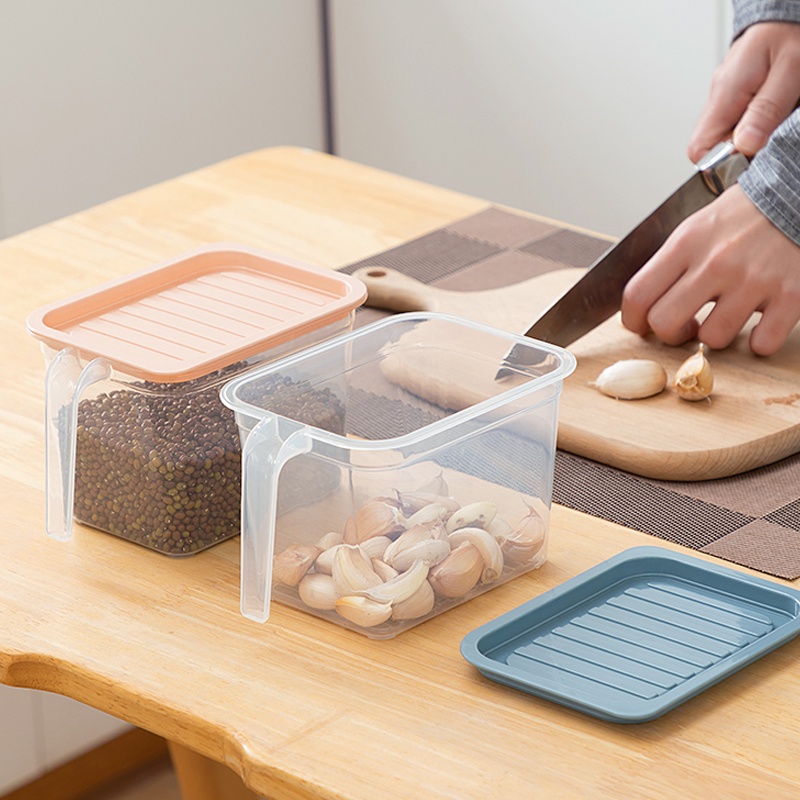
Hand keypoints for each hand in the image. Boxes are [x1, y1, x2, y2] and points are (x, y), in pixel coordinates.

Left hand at [621, 185, 799, 355]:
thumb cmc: (746, 213)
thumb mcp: (697, 221)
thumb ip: (668, 257)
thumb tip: (638, 288)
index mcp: (687, 243)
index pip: (637, 294)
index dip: (633, 319)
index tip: (642, 324)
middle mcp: (716, 263)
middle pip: (665, 323)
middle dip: (670, 334)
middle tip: (684, 327)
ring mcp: (754, 281)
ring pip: (712, 338)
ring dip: (716, 335)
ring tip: (724, 318)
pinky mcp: (790, 295)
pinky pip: (762, 344)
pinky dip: (760, 342)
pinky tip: (760, 324)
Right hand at [688, 22, 799, 159]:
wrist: (792, 11)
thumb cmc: (794, 30)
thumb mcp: (790, 70)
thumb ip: (765, 110)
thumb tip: (744, 146)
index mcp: (725, 92)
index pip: (698, 149)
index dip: (720, 162)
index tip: (747, 156)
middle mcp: (719, 97)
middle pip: (711, 146)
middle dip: (739, 152)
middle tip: (769, 136)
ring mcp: (726, 97)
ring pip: (726, 136)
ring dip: (750, 138)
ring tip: (776, 119)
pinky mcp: (737, 96)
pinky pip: (738, 124)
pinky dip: (756, 126)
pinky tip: (774, 113)